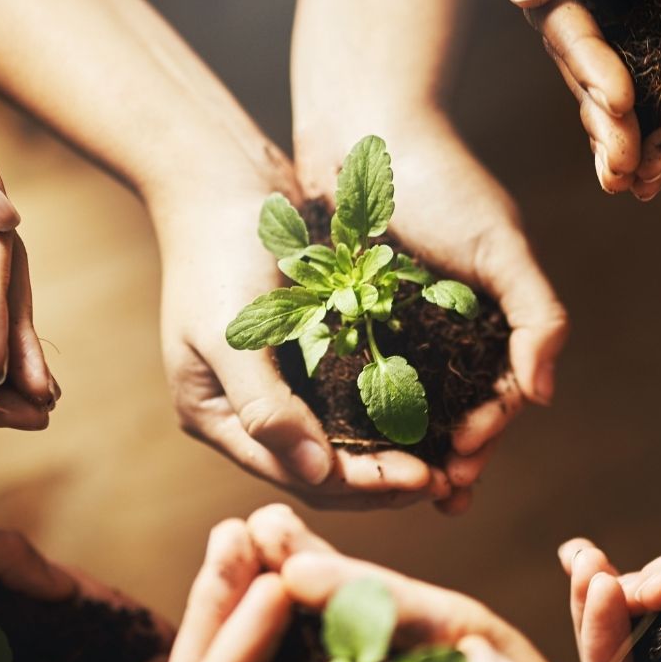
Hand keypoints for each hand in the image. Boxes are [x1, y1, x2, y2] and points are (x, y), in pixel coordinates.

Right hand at [155, 168, 460, 510]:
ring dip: (390, 453)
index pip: (297, 474)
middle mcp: (245, 410)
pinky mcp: (303, 351)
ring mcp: (275, 381)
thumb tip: (316, 472)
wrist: (219, 176)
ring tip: (447, 457)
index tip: (422, 478)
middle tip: (446, 477)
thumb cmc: (217, 250)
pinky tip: (431, 412)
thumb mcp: (232, 333)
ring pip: (341, 441)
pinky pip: (350, 398)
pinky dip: (386, 411)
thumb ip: (266, 407)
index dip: (363, 485)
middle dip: (383, 481)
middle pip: (322, 470)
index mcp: (214, 417)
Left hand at [294, 113, 569, 514]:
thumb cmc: (440, 179)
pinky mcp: (349, 319)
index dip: (488, 434)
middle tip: (434, 491)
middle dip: (450, 458)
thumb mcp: (499, 245)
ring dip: (406, 450)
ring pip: (407, 407)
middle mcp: (451, 329)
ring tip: (393, 486)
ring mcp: (399, 327)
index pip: (502, 395)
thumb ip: (537, 315)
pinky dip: (358, 417)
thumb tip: (543, 394)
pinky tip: (345, 446)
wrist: (362, 126)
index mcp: (495, 316)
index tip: (463, 459)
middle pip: (456, 412)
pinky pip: (357, 381)